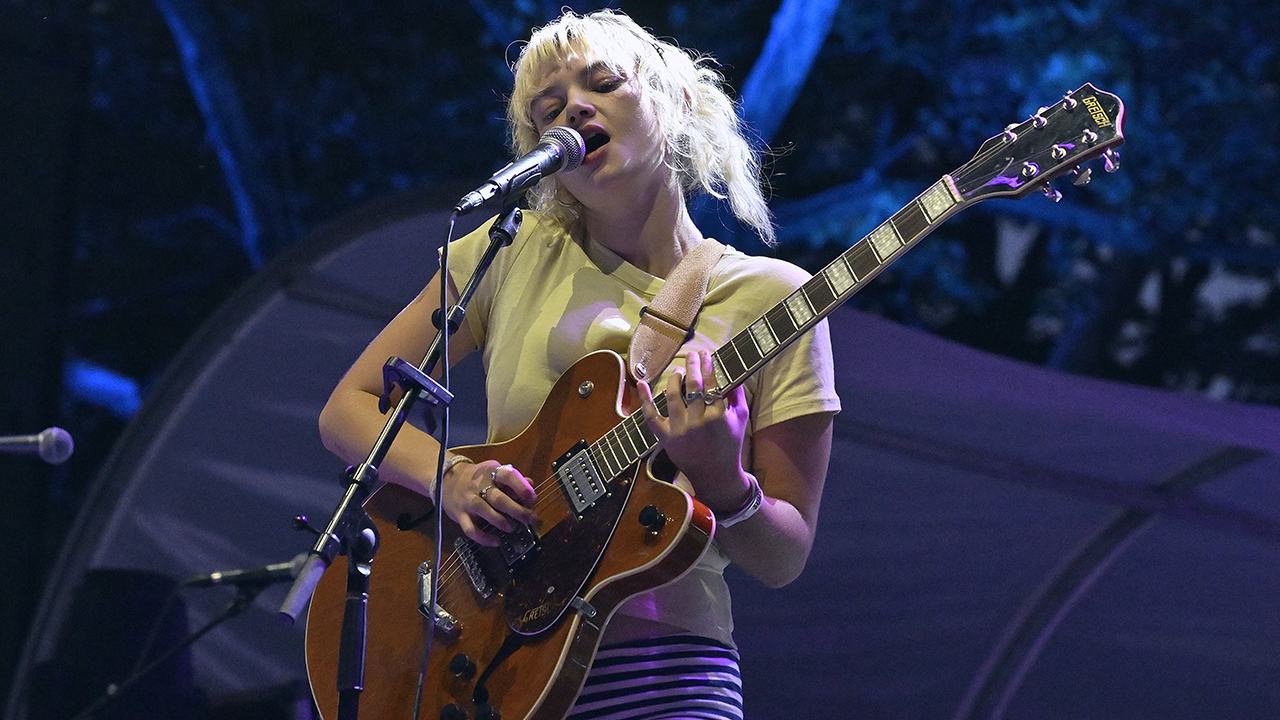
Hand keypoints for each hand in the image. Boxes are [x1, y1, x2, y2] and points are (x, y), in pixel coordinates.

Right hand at [440, 459, 537, 546]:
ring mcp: (468, 501)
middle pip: (498, 498)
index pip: (507, 476)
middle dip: (516, 510)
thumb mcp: (494, 472)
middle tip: (530, 519)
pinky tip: (495, 541)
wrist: (446, 479)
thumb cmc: (477, 478)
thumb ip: (512, 479)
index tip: (532, 497)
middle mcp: (478, 486)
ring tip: (512, 528)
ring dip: (500, 521)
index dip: (521, 487)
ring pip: (484, 511)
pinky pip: (470, 528)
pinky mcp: (460, 515)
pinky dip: (483, 537)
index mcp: (491, 472)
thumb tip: (531, 484)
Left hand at [637, 350, 753, 510]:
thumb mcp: (740, 419)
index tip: (706, 354)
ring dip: (675, 378)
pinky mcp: (665, 438)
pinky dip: (644, 399)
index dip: (708, 365)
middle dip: (693, 365)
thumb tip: (734, 372)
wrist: (716, 475)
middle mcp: (698, 422)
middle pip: (693, 385)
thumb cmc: (730, 445)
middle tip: (693, 355)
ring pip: (673, 395)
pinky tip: (641, 382)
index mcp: (718, 416)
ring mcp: (680, 430)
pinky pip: (651, 417)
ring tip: (678, 371)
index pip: (712, 383)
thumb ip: (738, 395)